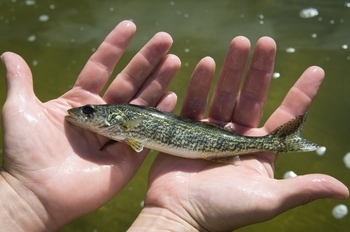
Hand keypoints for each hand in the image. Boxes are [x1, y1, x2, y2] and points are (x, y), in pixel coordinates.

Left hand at [0, 20, 179, 230]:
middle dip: (147, 60)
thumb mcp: (19, 109)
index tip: (130, 26)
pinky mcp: (128, 156)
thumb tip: (9, 54)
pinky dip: (161, 114)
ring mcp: (117, 135)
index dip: (115, 46)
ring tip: (175, 60)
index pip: (102, 66)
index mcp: (80, 102)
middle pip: (129, 81)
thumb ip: (20, 81)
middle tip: (165, 39)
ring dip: (159, 82)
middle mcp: (102, 115)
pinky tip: (173, 96)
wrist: (36, 193)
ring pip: (143, 103)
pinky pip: (148, 132)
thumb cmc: (26, 152)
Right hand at [130, 36, 348, 230]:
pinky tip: (206, 64)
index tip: (316, 70)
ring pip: (224, 95)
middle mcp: (237, 138)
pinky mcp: (187, 130)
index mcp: (259, 151)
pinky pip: (194, 103)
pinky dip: (199, 84)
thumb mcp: (267, 201)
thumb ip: (301, 190)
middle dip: (260, 70)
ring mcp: (211, 132)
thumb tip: (345, 191)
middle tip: (265, 42)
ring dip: (231, 70)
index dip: (302, 94)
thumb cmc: (222, 211)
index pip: (286, 118)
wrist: (178, 214)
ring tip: (238, 43)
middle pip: (252, 97)